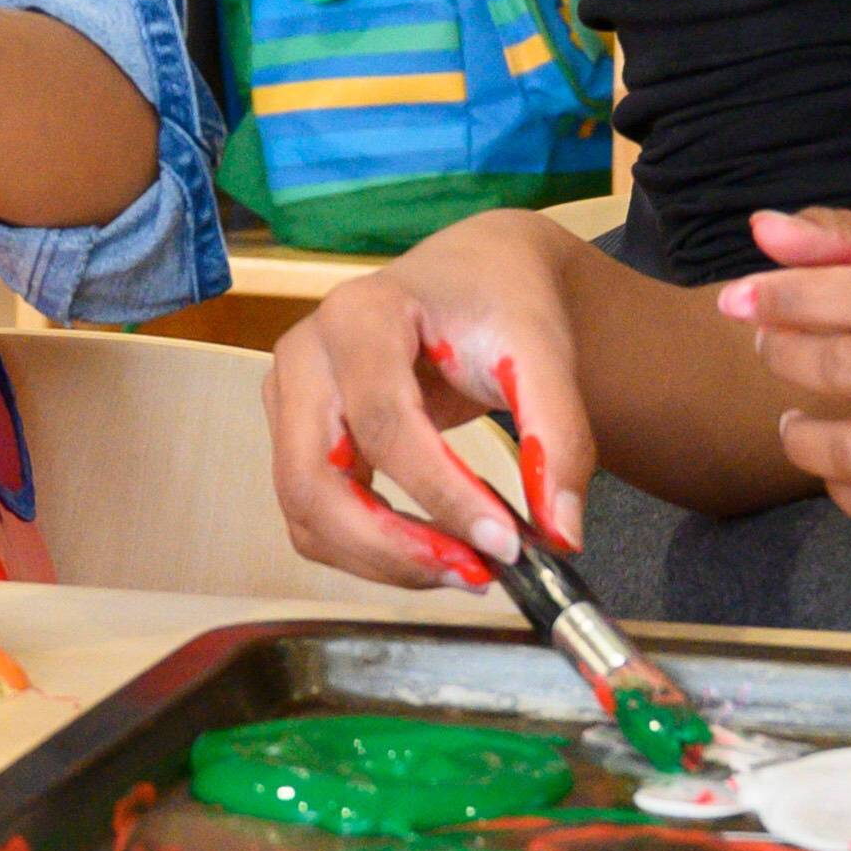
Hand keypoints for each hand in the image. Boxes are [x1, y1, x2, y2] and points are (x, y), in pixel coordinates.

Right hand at [267, 211, 588, 587]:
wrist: (473, 275)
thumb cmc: (499, 302)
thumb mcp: (543, 352)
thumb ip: (557, 437)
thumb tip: (561, 534)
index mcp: (358, 315)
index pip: (383, 422)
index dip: (440, 494)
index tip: (504, 544)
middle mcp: (304, 355)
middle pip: (314, 479)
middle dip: (391, 547)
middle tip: (475, 574)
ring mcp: (289, 398)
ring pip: (305, 510)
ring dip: (380, 559)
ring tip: (464, 569)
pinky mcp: (297, 435)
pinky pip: (314, 514)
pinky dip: (369, 550)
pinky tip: (434, 552)